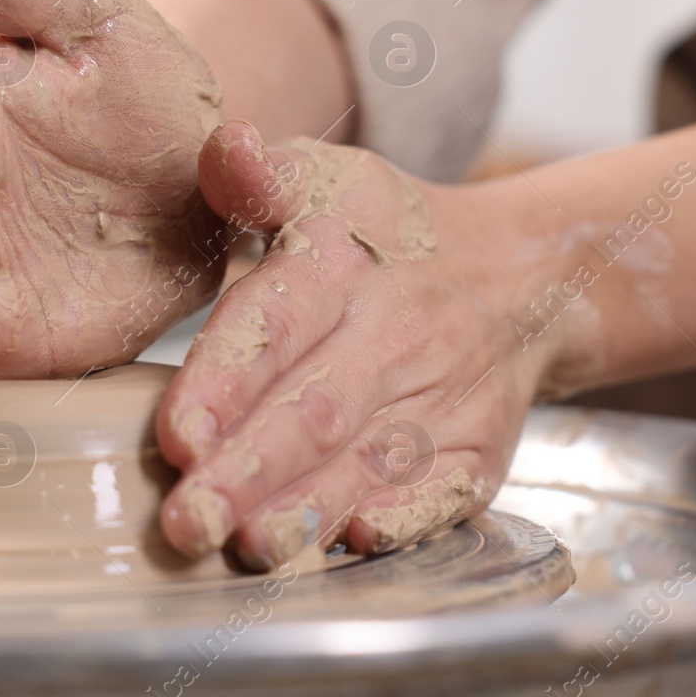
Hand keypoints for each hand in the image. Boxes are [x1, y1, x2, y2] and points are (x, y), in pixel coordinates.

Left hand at [155, 121, 568, 564]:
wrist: (518, 276)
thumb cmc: (387, 233)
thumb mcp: (326, 179)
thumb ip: (259, 176)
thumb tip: (225, 147)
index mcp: (342, 266)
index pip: (277, 324)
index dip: (226, 382)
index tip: (176, 433)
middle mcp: (395, 337)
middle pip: (315, 412)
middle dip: (248, 473)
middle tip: (186, 522)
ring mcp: (441, 401)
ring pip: (368, 463)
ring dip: (307, 511)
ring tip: (246, 549)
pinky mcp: (476, 452)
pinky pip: (443, 493)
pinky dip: (404, 520)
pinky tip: (355, 544)